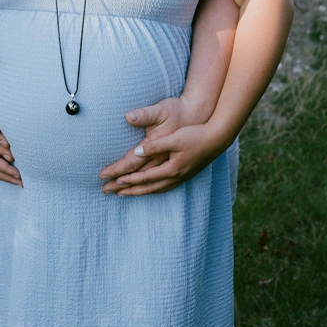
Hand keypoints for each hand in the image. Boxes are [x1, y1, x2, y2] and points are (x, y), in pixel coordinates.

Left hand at [101, 103, 221, 195]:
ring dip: (139, 191)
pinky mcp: (185, 174)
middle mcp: (175, 176)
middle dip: (127, 189)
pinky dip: (152, 190)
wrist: (218, 137)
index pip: (143, 176)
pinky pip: (164, 187)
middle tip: (109, 192)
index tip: (111, 180)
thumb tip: (137, 151)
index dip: (127, 179)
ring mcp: (181, 177)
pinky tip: (149, 189)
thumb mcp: (175, 137)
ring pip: (155, 189)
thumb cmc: (196, 134)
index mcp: (171, 167)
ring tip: (124, 193)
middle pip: (147, 187)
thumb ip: (155, 145)